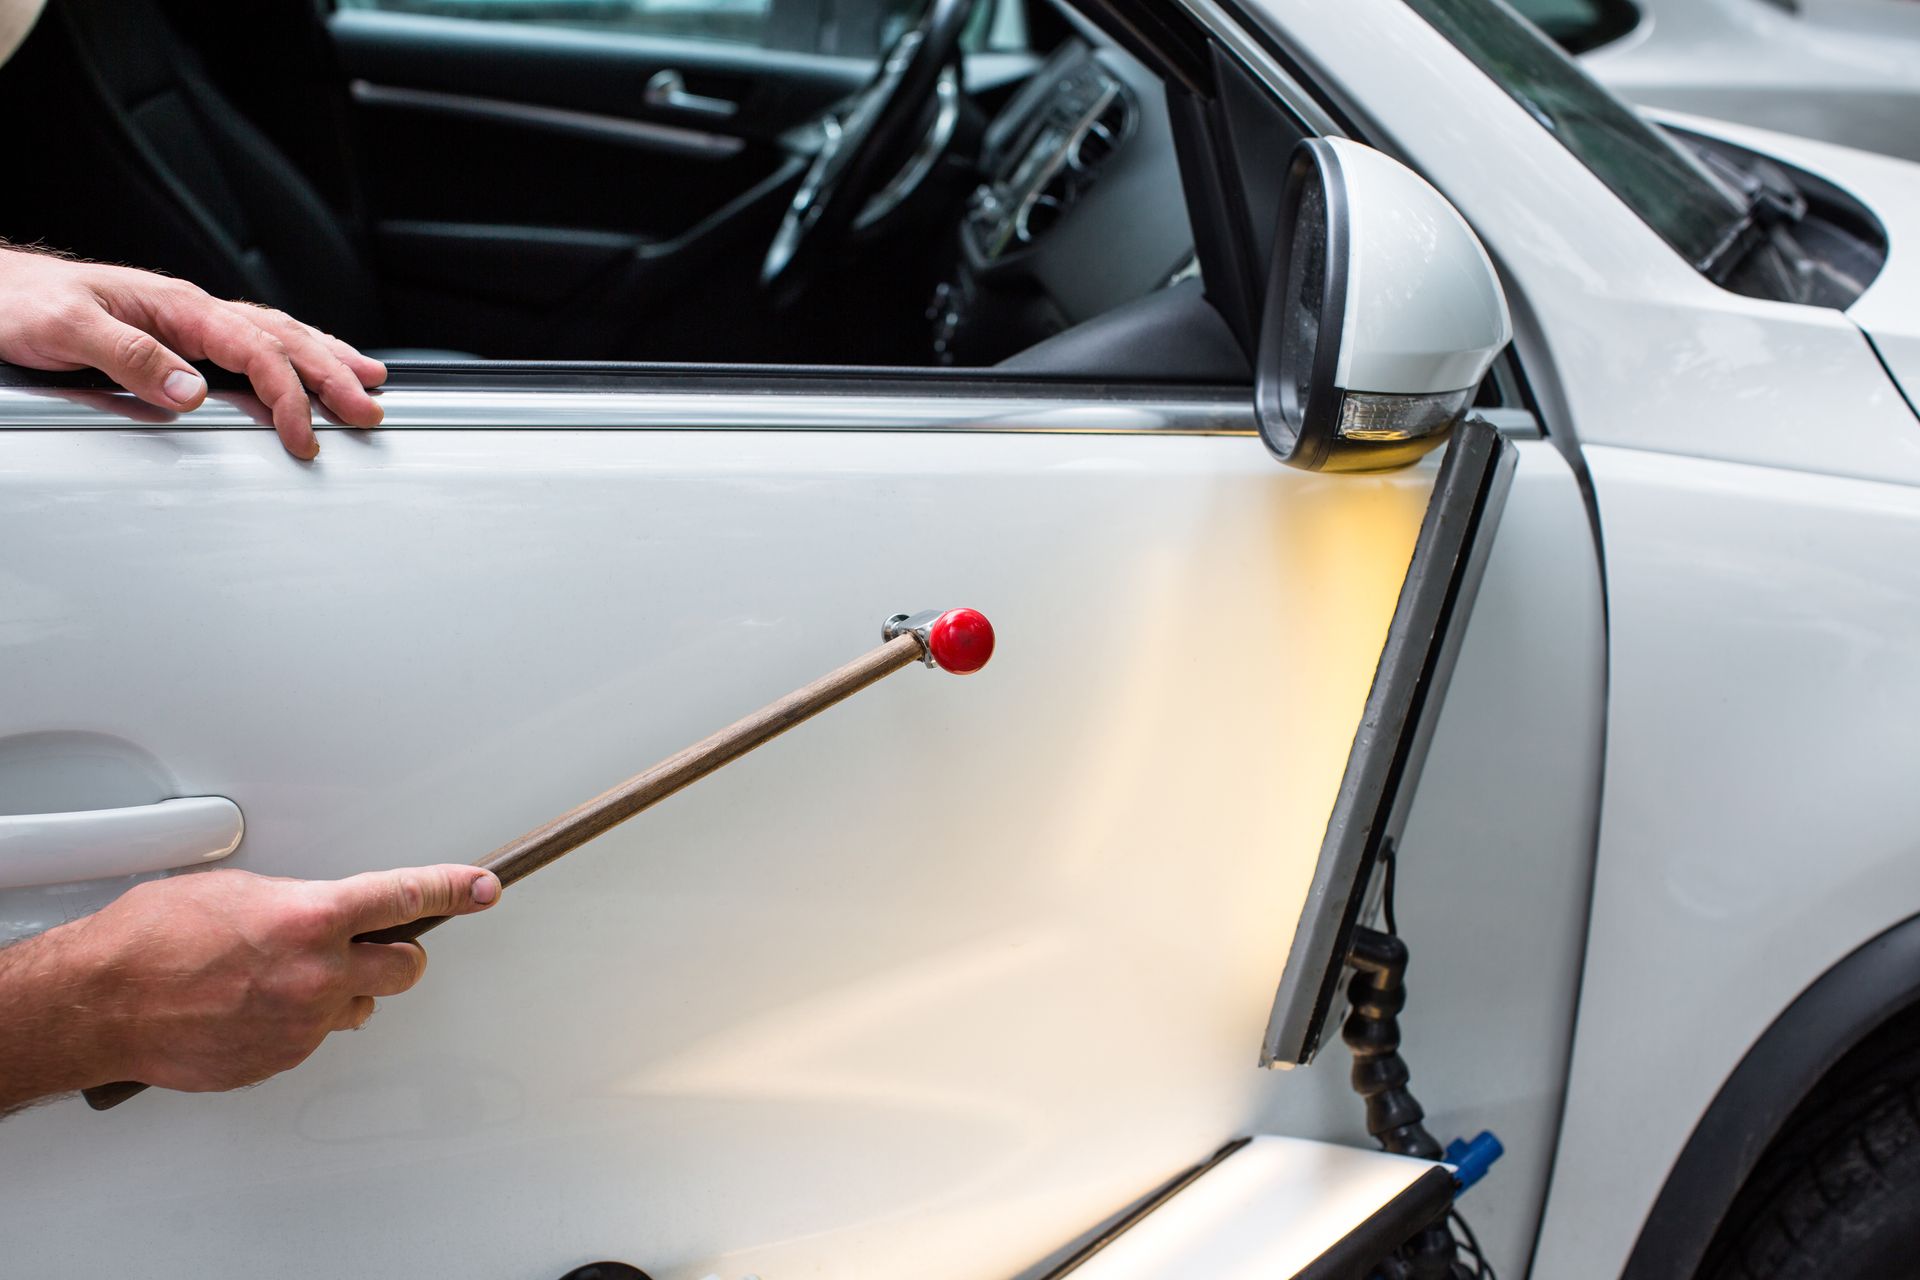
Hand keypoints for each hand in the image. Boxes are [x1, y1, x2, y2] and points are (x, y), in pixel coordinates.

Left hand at [0, 245, 386, 458]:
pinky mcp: (180, 333)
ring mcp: (187, 319)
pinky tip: (305, 363)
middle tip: (369, 408)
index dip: (287, 393)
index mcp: (174, 306)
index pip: (254, 349)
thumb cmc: (19, 304)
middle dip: (332, 373)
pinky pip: (254, 340)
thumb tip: (192, 390)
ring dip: (325, 357)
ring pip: (276, 333)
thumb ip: (131, 358)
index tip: (303, 435)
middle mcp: (189, 309)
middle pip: (282, 336)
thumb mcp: (66, 331)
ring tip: (364, 378)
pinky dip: (292, 352)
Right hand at [0, 865, 499, 1110]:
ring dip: (340, 993)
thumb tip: (320, 911)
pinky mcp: (282, 1059)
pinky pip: (315, 1038)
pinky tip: (255, 1008)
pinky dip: (298, 1023)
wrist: (101, 1002)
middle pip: (406, 967)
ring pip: (359, 1007)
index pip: (408, 896)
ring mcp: (304, 1023)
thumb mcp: (237, 892)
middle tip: (368, 948)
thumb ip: (297, 902)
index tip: (482, 889)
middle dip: (395, 955)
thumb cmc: (152, 938)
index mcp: (313, 917)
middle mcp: (318, 973)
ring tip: (283, 980)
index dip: (455, 890)